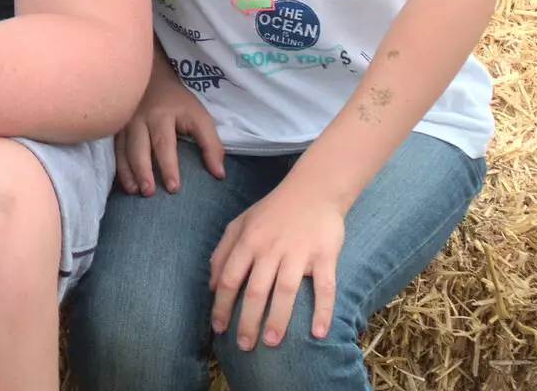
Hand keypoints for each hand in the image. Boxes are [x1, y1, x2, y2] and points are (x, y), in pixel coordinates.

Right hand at [115, 62, 224, 194]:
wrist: (152, 78)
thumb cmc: (178, 103)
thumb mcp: (200, 117)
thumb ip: (211, 145)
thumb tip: (218, 174)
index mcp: (163, 115)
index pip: (165, 143)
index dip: (168, 166)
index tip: (173, 188)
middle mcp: (141, 118)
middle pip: (139, 147)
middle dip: (143, 170)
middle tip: (149, 192)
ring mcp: (126, 122)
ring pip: (123, 149)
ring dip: (128, 171)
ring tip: (135, 191)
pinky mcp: (117, 126)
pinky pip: (115, 148)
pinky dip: (118, 166)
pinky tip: (124, 182)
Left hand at [209, 179, 344, 349]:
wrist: (313, 190)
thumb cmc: (273, 211)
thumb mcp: (240, 223)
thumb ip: (223, 251)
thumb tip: (212, 286)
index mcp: (248, 241)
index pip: (230, 278)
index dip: (222, 305)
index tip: (219, 328)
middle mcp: (271, 248)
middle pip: (255, 290)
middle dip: (247, 321)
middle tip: (244, 346)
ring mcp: (299, 253)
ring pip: (286, 291)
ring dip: (278, 319)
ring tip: (271, 343)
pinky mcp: (325, 256)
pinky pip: (324, 287)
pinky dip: (323, 310)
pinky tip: (318, 333)